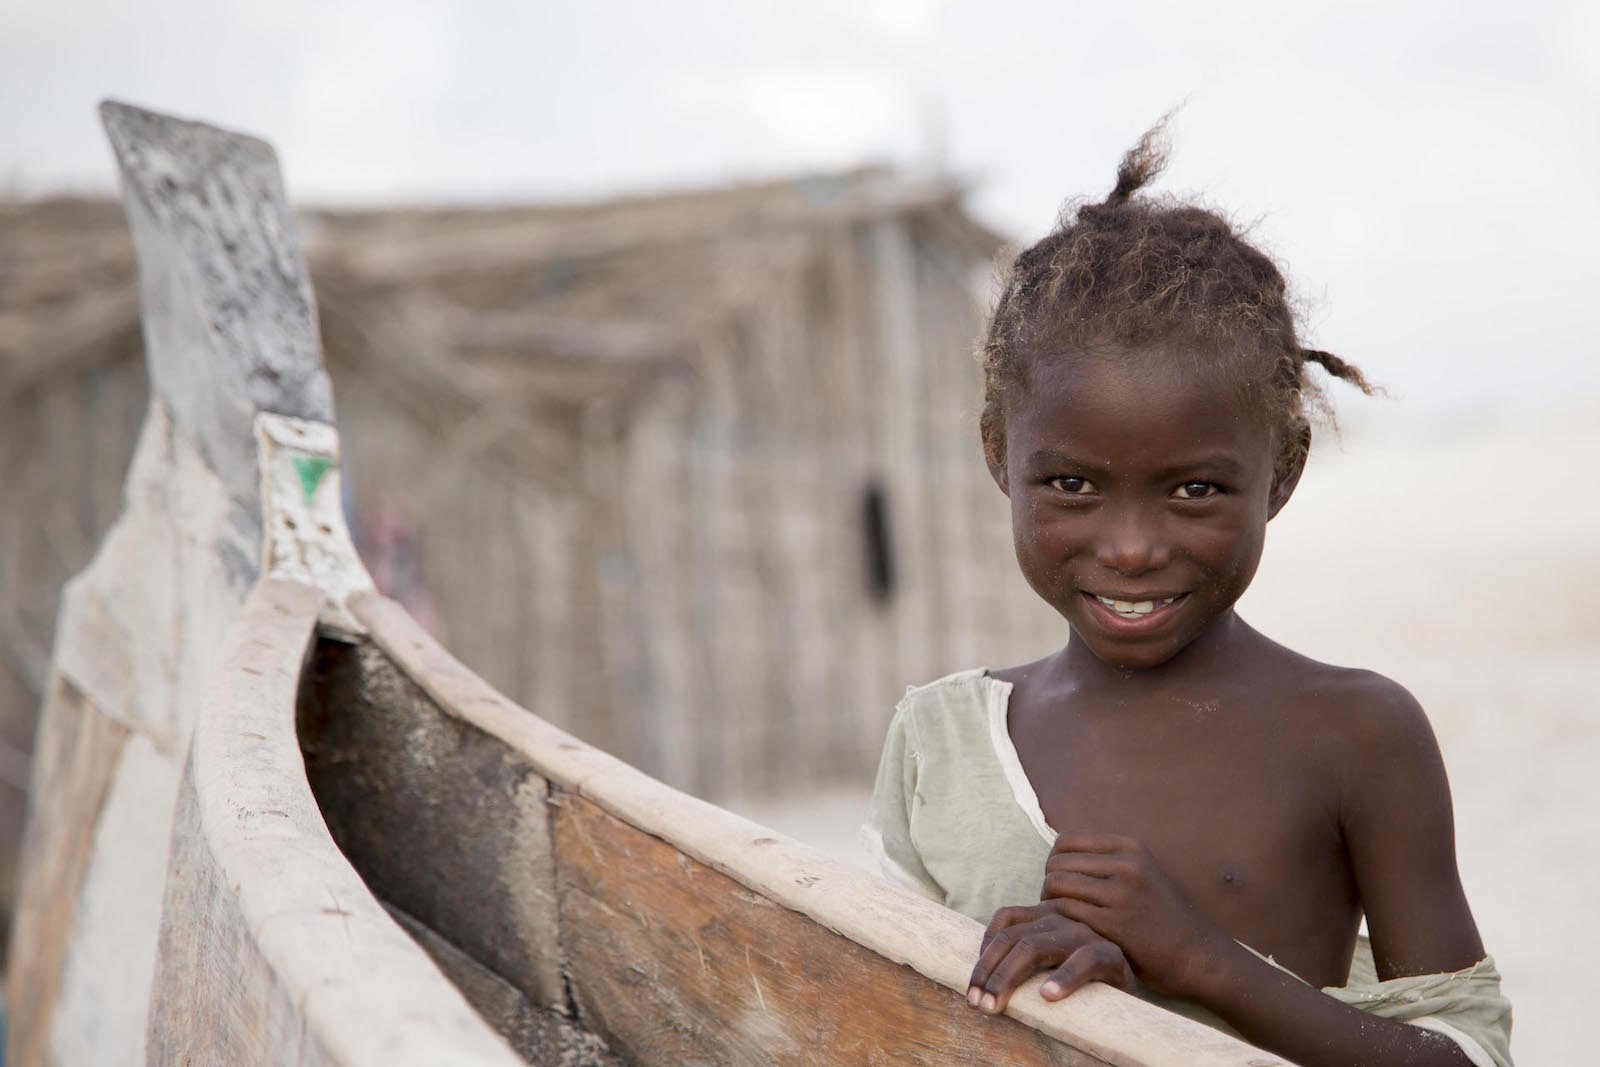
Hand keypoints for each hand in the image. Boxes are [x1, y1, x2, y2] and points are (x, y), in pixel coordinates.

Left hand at [966, 900, 1136, 1014]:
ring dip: (1009, 977)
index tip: (970, 989)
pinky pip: (1084, 961)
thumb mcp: (1044, 964)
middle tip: (976, 1003)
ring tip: (995, 1005)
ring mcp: (1084, 933)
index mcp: (1044, 915)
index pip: (1004, 922)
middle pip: (1013, 937)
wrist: (1128, 994)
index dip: (983, 955)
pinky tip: (1048, 996)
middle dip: (989, 972)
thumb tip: (976, 983)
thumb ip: (1017, 961)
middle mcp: (1061, 917)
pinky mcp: (1110, 954)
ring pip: (1036, 946)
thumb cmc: (1077, 981)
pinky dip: (1064, 977)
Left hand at [1041, 830, 1230, 997]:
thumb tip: (1057, 853)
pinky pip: (1065, 910)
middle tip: (1056, 902)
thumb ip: (1107, 859)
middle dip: (1049, 882)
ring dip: (1049, 901)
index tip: (1062, 879)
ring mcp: (1121, 894)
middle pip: (1057, 861)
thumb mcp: (1141, 873)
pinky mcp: (1114, 923)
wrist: (1195, 953)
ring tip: (1058, 916)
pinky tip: (1068, 931)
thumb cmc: (1159, 915)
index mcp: (1130, 848)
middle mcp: (1126, 865)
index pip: (1068, 839)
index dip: (1055, 859)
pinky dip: (1058, 920)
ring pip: (1057, 884)